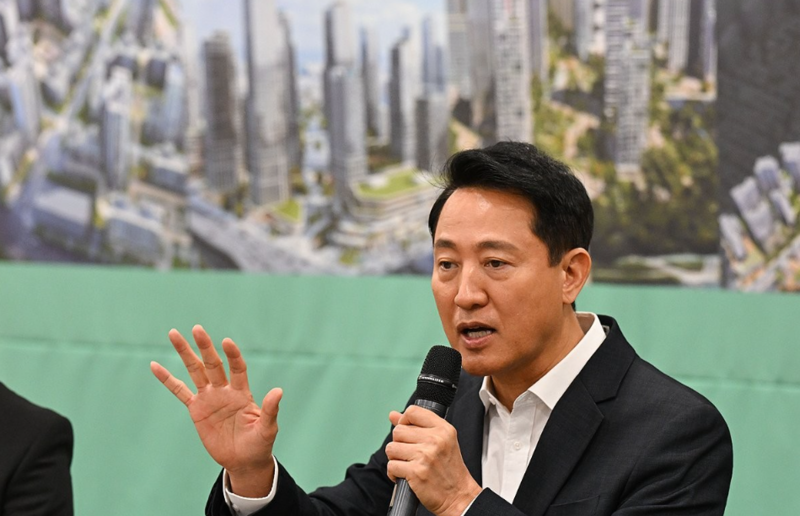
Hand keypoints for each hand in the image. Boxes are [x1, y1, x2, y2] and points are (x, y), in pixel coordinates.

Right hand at [150, 325, 280, 497]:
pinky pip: (179, 391)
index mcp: (242, 393)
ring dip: (185, 353)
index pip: (237, 368)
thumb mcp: (267, 428)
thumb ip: (270, 410)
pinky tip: (155, 365)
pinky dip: (167, 379)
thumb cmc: (259, 443)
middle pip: (213, 364)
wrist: (243, 460)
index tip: (227, 342)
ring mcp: (209, 397)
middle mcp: (224, 390)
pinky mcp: (196, 409)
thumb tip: (279, 390)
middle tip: (197, 328)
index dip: (233, 355)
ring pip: (195, 370)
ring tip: (173, 333)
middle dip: (205, 347)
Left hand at [386, 406, 481, 515]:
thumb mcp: (441, 441)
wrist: (459, 496)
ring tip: (408, 464)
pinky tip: (405, 476)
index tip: (407, 432)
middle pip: (398, 431)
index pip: (412, 411)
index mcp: (443, 429)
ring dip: (396, 458)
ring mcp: (425, 455)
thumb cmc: (449, 470)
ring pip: (391, 448)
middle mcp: (435, 440)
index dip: (403, 421)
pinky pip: (391, 466)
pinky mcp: (416, 472)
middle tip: (410, 454)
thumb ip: (417, 425)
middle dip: (399, 444)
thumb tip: (392, 415)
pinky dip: (394, 473)